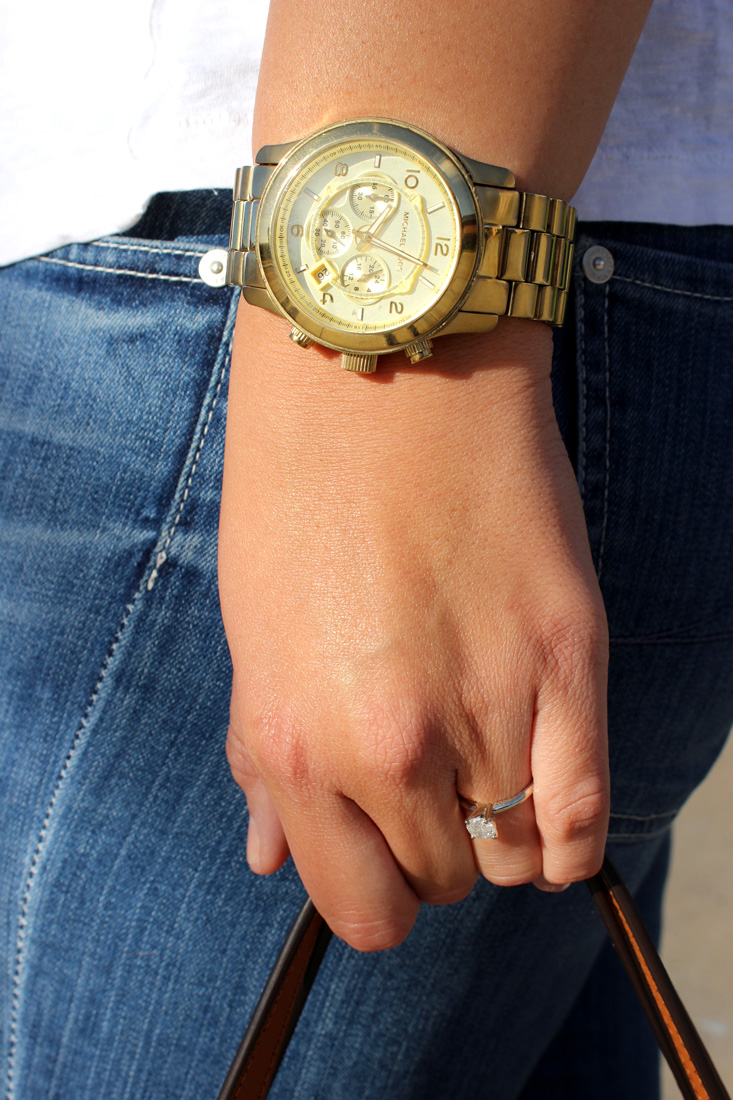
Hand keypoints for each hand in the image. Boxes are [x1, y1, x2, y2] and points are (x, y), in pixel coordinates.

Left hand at [219, 307, 608, 950]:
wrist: (380, 377)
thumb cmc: (300, 499)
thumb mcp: (255, 637)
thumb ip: (264, 760)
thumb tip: (270, 856)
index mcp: (298, 743)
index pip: (357, 905)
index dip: (372, 894)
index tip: (380, 858)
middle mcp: (391, 745)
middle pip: (439, 881)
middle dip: (427, 852)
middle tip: (426, 795)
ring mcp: (488, 703)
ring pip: (511, 849)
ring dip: (495, 831)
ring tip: (482, 776)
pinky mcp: (568, 656)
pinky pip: (585, 807)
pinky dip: (570, 838)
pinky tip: (553, 830)